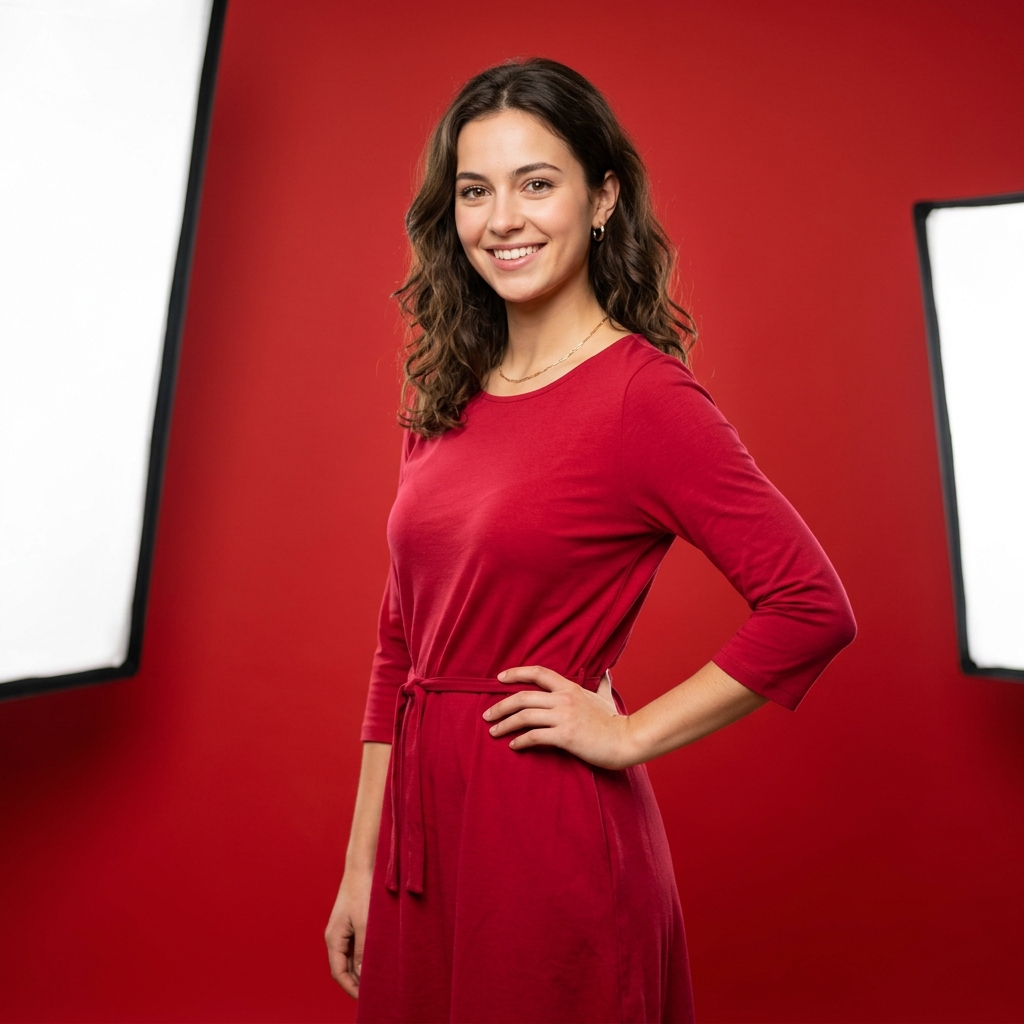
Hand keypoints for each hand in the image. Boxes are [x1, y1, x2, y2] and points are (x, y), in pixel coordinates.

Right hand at [325, 867, 371, 998]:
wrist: (363, 865)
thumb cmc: (362, 891)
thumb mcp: (365, 923)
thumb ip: (364, 950)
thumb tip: (364, 975)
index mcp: (334, 938)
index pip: (339, 972)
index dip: (351, 988)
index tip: (366, 999)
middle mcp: (337, 936)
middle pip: (345, 967)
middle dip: (358, 981)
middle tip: (376, 992)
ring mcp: (345, 929)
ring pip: (353, 956)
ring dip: (363, 968)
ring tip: (381, 979)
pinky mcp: (354, 921)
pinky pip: (358, 944)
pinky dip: (367, 954)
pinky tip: (380, 958)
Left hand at [483, 666, 638, 769]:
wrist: (626, 740)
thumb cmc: (615, 721)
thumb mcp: (607, 697)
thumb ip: (603, 684)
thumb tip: (607, 672)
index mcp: (570, 688)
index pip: (538, 673)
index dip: (516, 673)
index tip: (499, 678)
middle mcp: (564, 699)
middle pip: (523, 697)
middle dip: (501, 706)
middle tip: (487, 715)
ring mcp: (564, 717)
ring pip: (524, 716)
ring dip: (505, 724)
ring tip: (493, 731)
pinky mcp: (565, 736)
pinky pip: (534, 736)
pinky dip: (520, 741)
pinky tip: (513, 746)